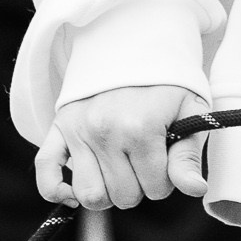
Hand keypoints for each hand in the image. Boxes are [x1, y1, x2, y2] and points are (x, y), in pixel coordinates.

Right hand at [37, 85, 204, 208]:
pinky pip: (45, 171)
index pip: (156, 188)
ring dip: (108, 193)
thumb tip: (195, 189)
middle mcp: (105, 131)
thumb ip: (188, 155)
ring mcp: (78, 131)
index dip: (167, 181)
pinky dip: (57, 191)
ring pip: (90, 195)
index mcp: (141, 128)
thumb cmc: (166, 83)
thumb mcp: (189, 112)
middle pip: (124, 196)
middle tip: (145, 163)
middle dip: (140, 187)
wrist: (133, 45)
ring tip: (119, 173)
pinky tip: (74, 194)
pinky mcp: (59, 128)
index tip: (167, 161)